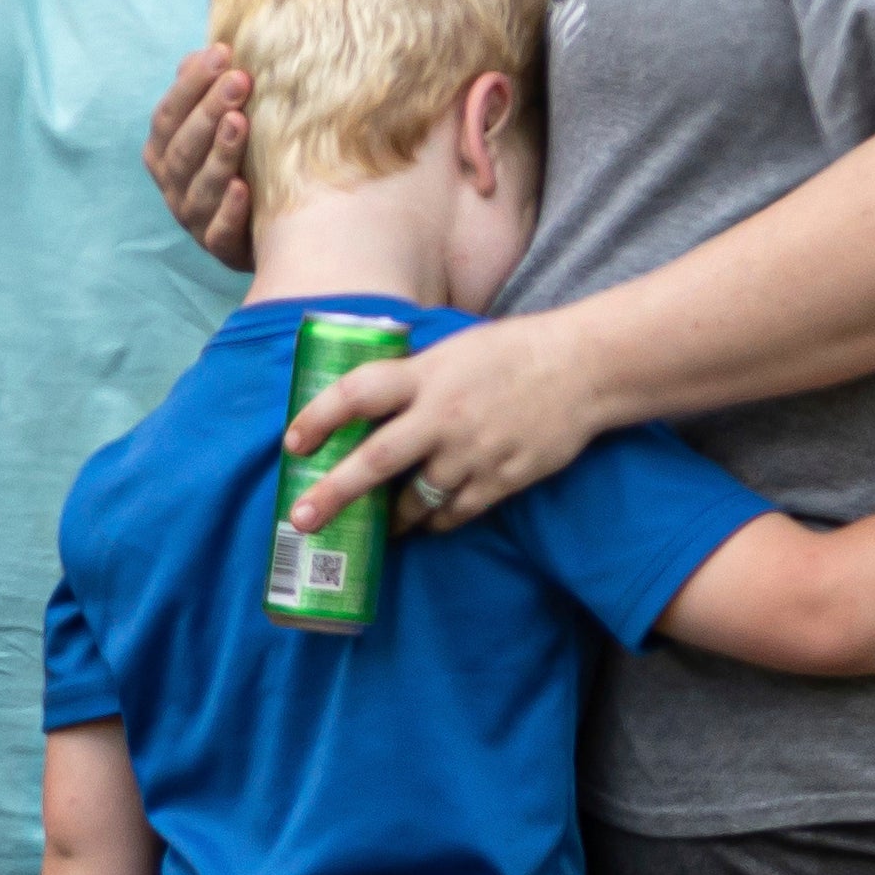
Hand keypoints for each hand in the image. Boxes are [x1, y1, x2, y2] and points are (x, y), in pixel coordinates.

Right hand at [144, 45, 254, 270]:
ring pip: (199, 186)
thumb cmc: (244, 161)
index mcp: (165, 151)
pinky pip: (219, 231)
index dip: (191, 83)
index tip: (222, 52)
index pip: (169, 114)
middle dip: (208, 110)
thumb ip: (212, 89)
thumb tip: (211, 48)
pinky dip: (228, 210)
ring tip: (240, 123)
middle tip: (240, 80)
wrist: (273, 226)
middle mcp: (173, 184)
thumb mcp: (225, 122)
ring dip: (219, 153)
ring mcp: (193, 218)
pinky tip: (243, 188)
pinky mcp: (221, 248)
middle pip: (183, 147)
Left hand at [281, 312, 604, 535]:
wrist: (581, 369)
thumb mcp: (450, 349)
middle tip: (301, 519)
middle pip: (375, 460)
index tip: (293, 442)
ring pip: (415, 500)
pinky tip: (428, 523)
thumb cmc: (510, 352)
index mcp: (426, 375)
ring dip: (392, 517)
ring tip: (381, 526)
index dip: (318, 417)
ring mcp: (473, 452)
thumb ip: (411, 376)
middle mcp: (442, 416)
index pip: (356, 393)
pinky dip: (436, 522)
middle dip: (333, 493)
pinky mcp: (502, 479)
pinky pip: (456, 513)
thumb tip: (366, 401)